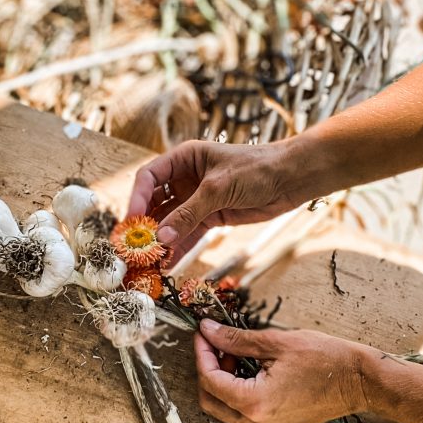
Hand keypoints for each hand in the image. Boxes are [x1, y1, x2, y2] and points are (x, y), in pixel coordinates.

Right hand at [127, 140, 299, 260]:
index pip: (149, 177)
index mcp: (184, 158)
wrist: (291, 178)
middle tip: (134, 247)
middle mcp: (186, 178)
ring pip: (171, 221)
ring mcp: (197, 198)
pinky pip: (188, 233)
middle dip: (145, 224)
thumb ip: (189, 213)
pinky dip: (179, 248)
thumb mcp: (218, 189)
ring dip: (160, 240)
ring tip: (149, 261)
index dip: (137, 199)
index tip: (131, 222)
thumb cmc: (257, 168)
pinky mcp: (210, 216)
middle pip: (156, 202)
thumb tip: (162, 237)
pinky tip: (168, 263)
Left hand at [193, 319, 375, 422]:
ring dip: (222, 382)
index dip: (202, 353)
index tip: (203, 334)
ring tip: (235, 354)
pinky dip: (238, 393)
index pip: (210, 380)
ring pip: (225, 410)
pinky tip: (249, 370)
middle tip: (215, 343)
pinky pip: (244, 415)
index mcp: (255, 403)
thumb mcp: (276, 343)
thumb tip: (208, 331)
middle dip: (208, 369)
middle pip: (211, 401)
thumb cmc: (325, 359)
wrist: (359, 380)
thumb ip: (236, 339)